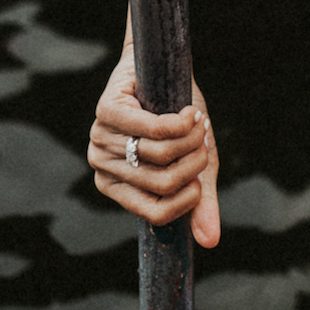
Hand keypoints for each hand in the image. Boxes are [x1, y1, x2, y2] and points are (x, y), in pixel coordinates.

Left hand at [88, 45, 219, 248]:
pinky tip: (190, 114)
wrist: (161, 68)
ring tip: (198, 122)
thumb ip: (198, 200)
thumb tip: (210, 242)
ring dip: (192, 138)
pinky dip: (182, 123)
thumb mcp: (192, 163)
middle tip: (204, 138)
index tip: (201, 176)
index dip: (189, 197)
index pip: (156, 213)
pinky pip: (154, 129)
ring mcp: (99, 138)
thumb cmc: (175, 121)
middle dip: (196, 160)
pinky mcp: (105, 111)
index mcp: (116, 187)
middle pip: (163, 181)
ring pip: (161, 154)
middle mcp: (101, 165)